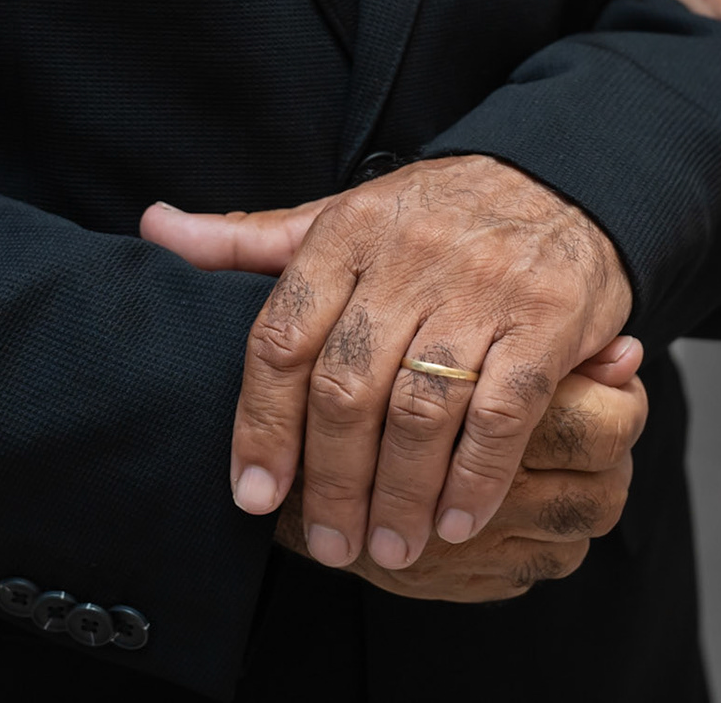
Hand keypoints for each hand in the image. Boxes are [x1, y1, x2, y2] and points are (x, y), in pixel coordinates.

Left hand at [140, 154, 633, 575]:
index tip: (255, 497)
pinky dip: (476, 478)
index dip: (260, 427)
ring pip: (421, 410)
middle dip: (332, 482)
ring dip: (401, 495)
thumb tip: (156, 228)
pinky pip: (504, 413)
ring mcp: (482, 289)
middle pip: (347, 389)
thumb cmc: (440, 210)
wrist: (564, 172)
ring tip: (392, 547)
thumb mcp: (343, 211)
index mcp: (347, 233)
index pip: (282, 338)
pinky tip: (459, 520)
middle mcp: (409, 258)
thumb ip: (253, 238)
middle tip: (331, 545)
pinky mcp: (549, 319)